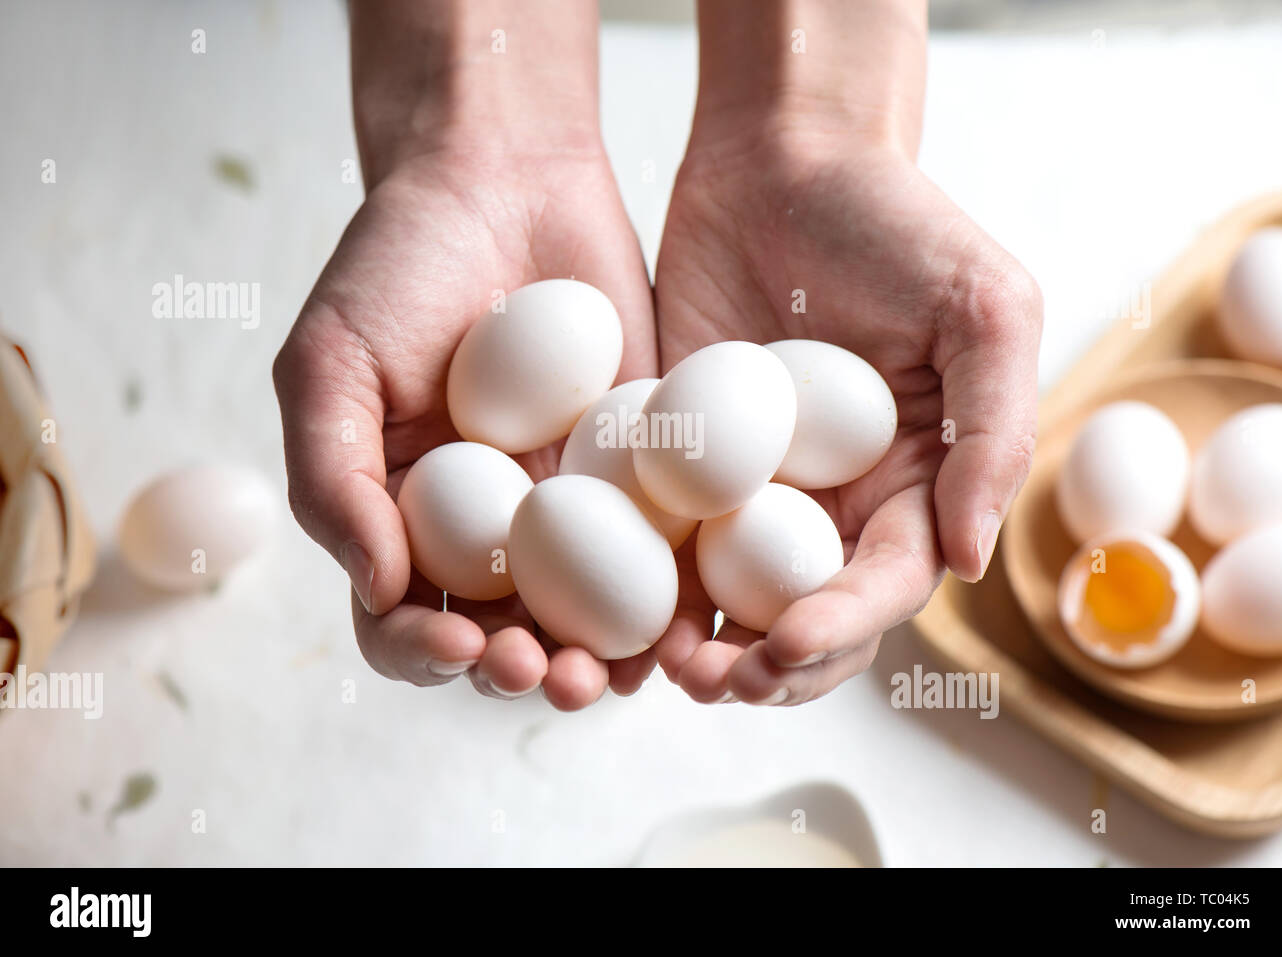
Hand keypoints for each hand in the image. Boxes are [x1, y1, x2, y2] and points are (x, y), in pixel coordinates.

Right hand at [273, 1, 658, 709]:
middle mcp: (485, 527)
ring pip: (583, 617)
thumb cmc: (396, 267)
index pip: (398, 621)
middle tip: (544, 669)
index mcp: (400, 516)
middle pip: (497, 637)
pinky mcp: (643, 472)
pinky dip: (668, 602)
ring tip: (612, 675)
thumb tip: (380, 589)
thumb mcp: (330, 362)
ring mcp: (569, 506)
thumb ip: (332, 478)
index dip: (421, 651)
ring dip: (594, 661)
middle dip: (517, 672)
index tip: (458, 639)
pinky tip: (679, 625)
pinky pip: (658, 552)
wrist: (503, 176)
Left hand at [653, 133, 1041, 705]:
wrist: (783, 157)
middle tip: (715, 680)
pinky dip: (634, 584)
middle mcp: (829, 505)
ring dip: (695, 650)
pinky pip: (655, 539)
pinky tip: (603, 611)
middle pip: (802, 620)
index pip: (883, 584)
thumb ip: (994, 433)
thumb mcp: (984, 308)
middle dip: (765, 669)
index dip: (841, 626)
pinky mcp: (673, 461)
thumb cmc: (897, 222)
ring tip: (658, 666)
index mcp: (910, 486)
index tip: (788, 644)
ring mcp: (745, 490)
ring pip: (724, 603)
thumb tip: (969, 563)